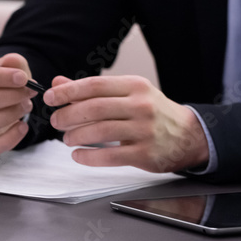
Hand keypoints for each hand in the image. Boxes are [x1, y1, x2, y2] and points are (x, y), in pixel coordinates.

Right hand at [0, 53, 34, 154]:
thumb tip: (12, 61)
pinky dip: (10, 138)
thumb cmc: (5, 82)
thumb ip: (13, 62)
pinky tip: (23, 126)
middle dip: (11, 96)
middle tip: (29, 92)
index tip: (22, 78)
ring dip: (12, 114)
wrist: (6, 98)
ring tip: (26, 105)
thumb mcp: (10, 68)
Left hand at [43, 75, 207, 172]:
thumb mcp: (130, 94)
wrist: (189, 135)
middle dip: (67, 115)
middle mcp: (141, 106)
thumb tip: (59, 84)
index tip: (51, 97)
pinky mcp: (144, 154)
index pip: (95, 85)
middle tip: (57, 121)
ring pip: (99, 132)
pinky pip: (108, 157)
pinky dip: (87, 157)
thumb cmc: (154, 113)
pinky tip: (79, 154)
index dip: (68, 91)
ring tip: (68, 138)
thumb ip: (94, 90)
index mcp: (136, 87)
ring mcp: (144, 130)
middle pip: (94, 108)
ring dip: (75, 136)